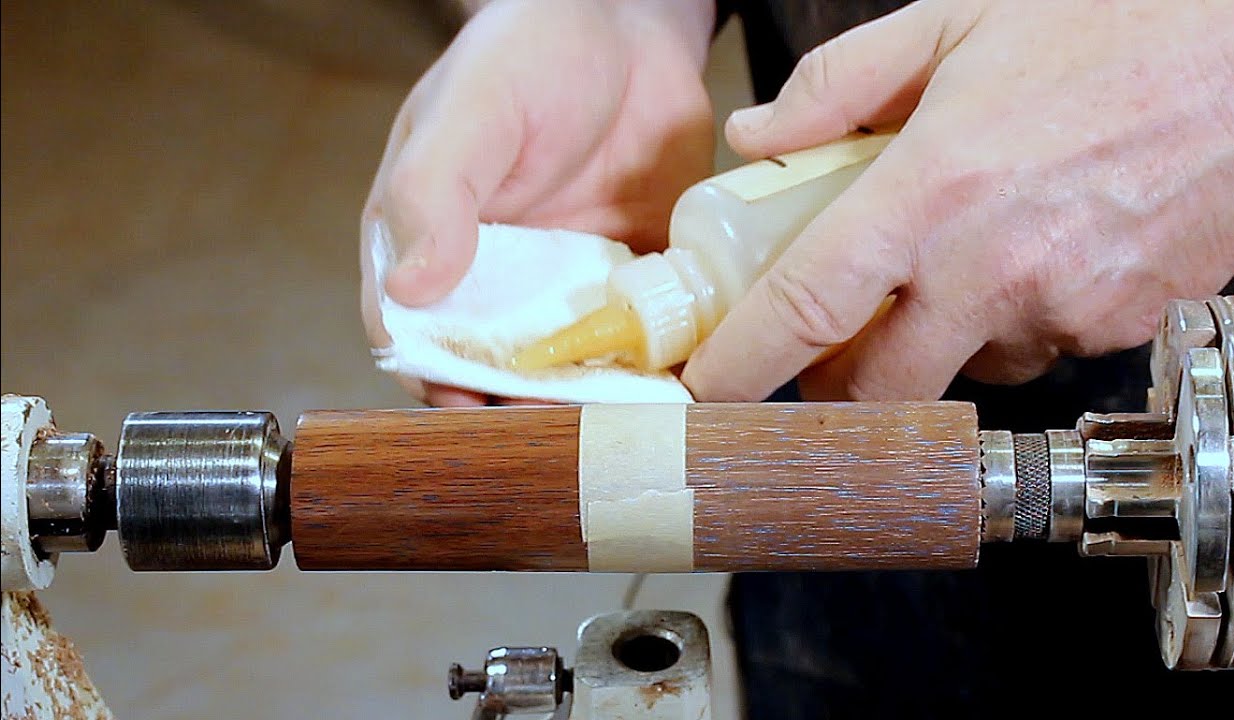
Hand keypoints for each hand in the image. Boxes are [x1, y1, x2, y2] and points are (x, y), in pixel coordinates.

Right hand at [362, 0, 714, 404]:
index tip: (473, 411)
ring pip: (572, 369)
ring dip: (592, 403)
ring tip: (619, 425)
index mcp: (431, 245)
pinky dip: (656, 368)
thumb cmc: (528, 53)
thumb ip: (433, 195)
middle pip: (499, 371)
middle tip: (559, 433)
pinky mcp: (633, 280)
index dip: (440, 381)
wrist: (628, 24)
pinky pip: (642, 340)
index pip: (418, 336)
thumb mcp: (469, 114)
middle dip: (525, 409)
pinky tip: (673, 388)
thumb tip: (407, 290)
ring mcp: (567, 286)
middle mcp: (496, 280)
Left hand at [682, 0, 1233, 401]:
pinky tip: (1038, 252)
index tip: (708, 393)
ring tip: (966, 256)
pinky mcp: (1119, 327)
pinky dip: (1017, 319)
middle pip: (879, 390)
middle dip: (839, 389)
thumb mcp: (954, 23)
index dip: (743, 365)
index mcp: (931, 190)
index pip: (806, 309)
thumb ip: (840, 87)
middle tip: (828, 352)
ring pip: (964, 371)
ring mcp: (1062, 307)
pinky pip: (1041, 349)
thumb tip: (759, 136)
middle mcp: (991, 266)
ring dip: (940, 340)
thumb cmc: (1115, 25)